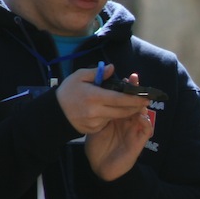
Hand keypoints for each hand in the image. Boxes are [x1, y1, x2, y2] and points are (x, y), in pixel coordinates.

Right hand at [56, 65, 154, 179]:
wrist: (54, 113)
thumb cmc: (67, 91)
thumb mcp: (79, 76)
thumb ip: (97, 72)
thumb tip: (112, 68)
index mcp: (94, 96)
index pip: (120, 99)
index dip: (135, 99)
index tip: (146, 97)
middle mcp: (96, 111)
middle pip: (122, 111)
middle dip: (135, 107)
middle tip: (145, 101)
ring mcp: (95, 122)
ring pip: (116, 117)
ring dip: (124, 111)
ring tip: (129, 103)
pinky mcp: (93, 130)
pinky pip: (107, 122)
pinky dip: (112, 116)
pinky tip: (110, 110)